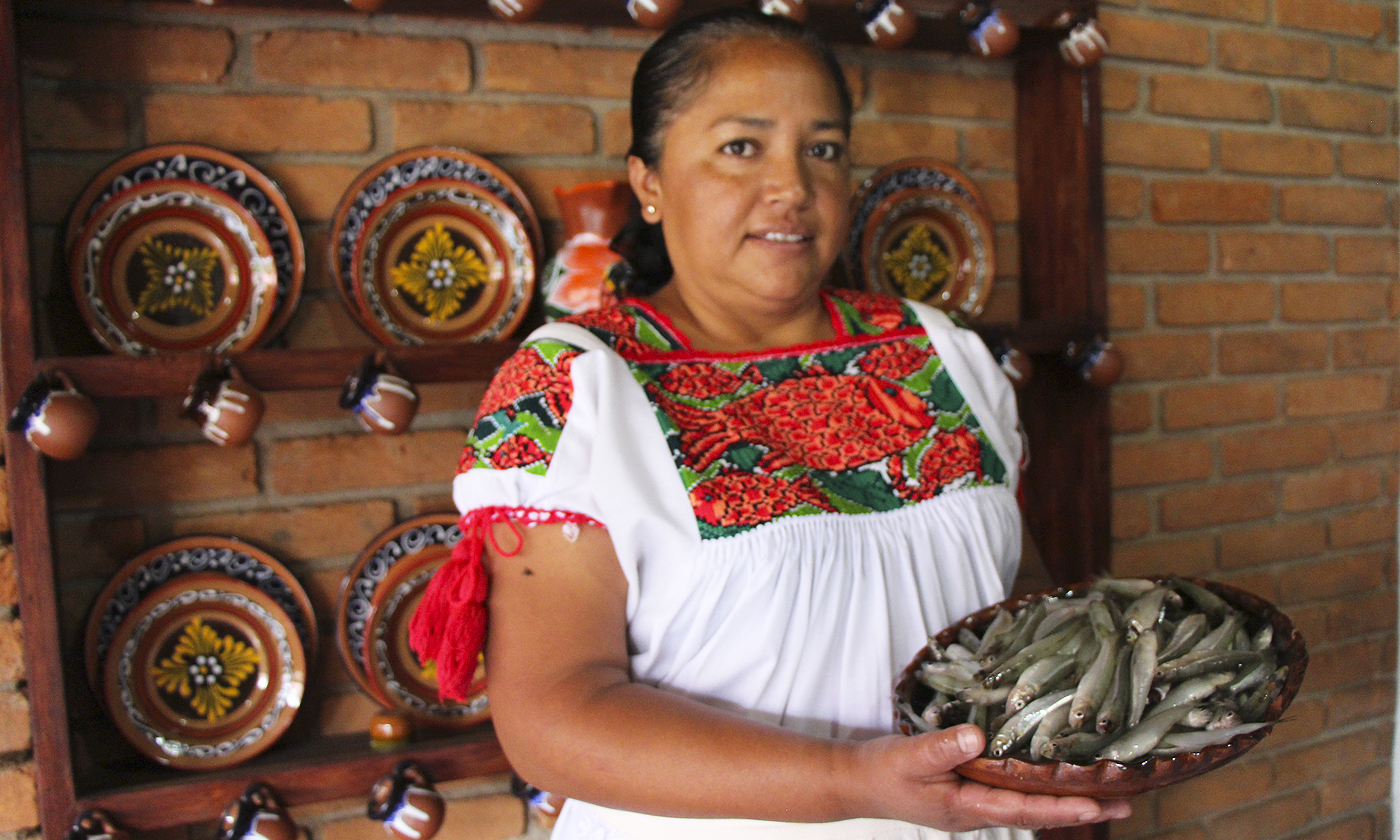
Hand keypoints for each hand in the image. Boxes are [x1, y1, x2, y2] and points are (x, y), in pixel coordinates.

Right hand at [841, 724, 1130, 830]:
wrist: (856, 782)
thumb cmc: (882, 772)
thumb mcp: (910, 758)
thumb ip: (944, 748)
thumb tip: (979, 736)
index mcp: (968, 809)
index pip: (1026, 812)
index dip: (1064, 807)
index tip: (1100, 805)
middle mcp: (978, 812)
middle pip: (1038, 813)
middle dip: (1080, 808)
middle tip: (1125, 804)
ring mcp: (974, 804)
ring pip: (1029, 805)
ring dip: (1065, 799)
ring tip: (1103, 794)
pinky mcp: (968, 792)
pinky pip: (1013, 794)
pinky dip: (1039, 788)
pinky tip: (1051, 776)